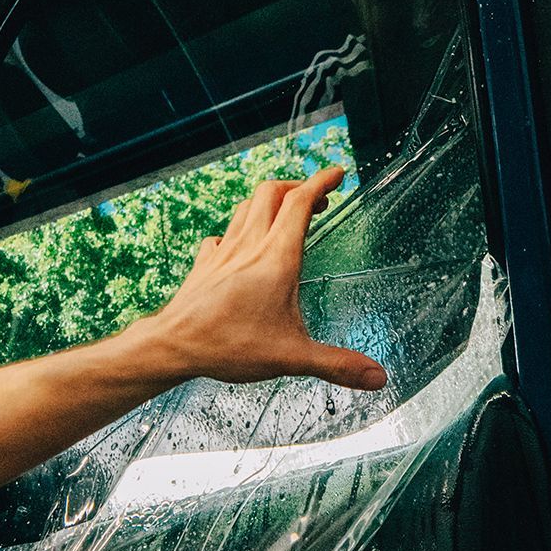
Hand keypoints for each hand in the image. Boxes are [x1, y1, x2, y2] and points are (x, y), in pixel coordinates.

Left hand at [133, 166, 385, 391]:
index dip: (322, 182)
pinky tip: (240, 244)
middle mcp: (249, 246)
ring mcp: (224, 252)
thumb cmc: (228, 346)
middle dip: (297, 187)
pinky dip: (238, 230)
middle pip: (272, 193)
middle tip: (317, 198)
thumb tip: (377, 377)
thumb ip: (337, 365)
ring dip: (269, 201)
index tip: (337, 173)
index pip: (301, 203)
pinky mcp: (205, 264)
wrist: (173, 346)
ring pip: (246, 207)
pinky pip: (222, 234)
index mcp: (276, 259)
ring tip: (285, 211)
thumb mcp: (292, 357)